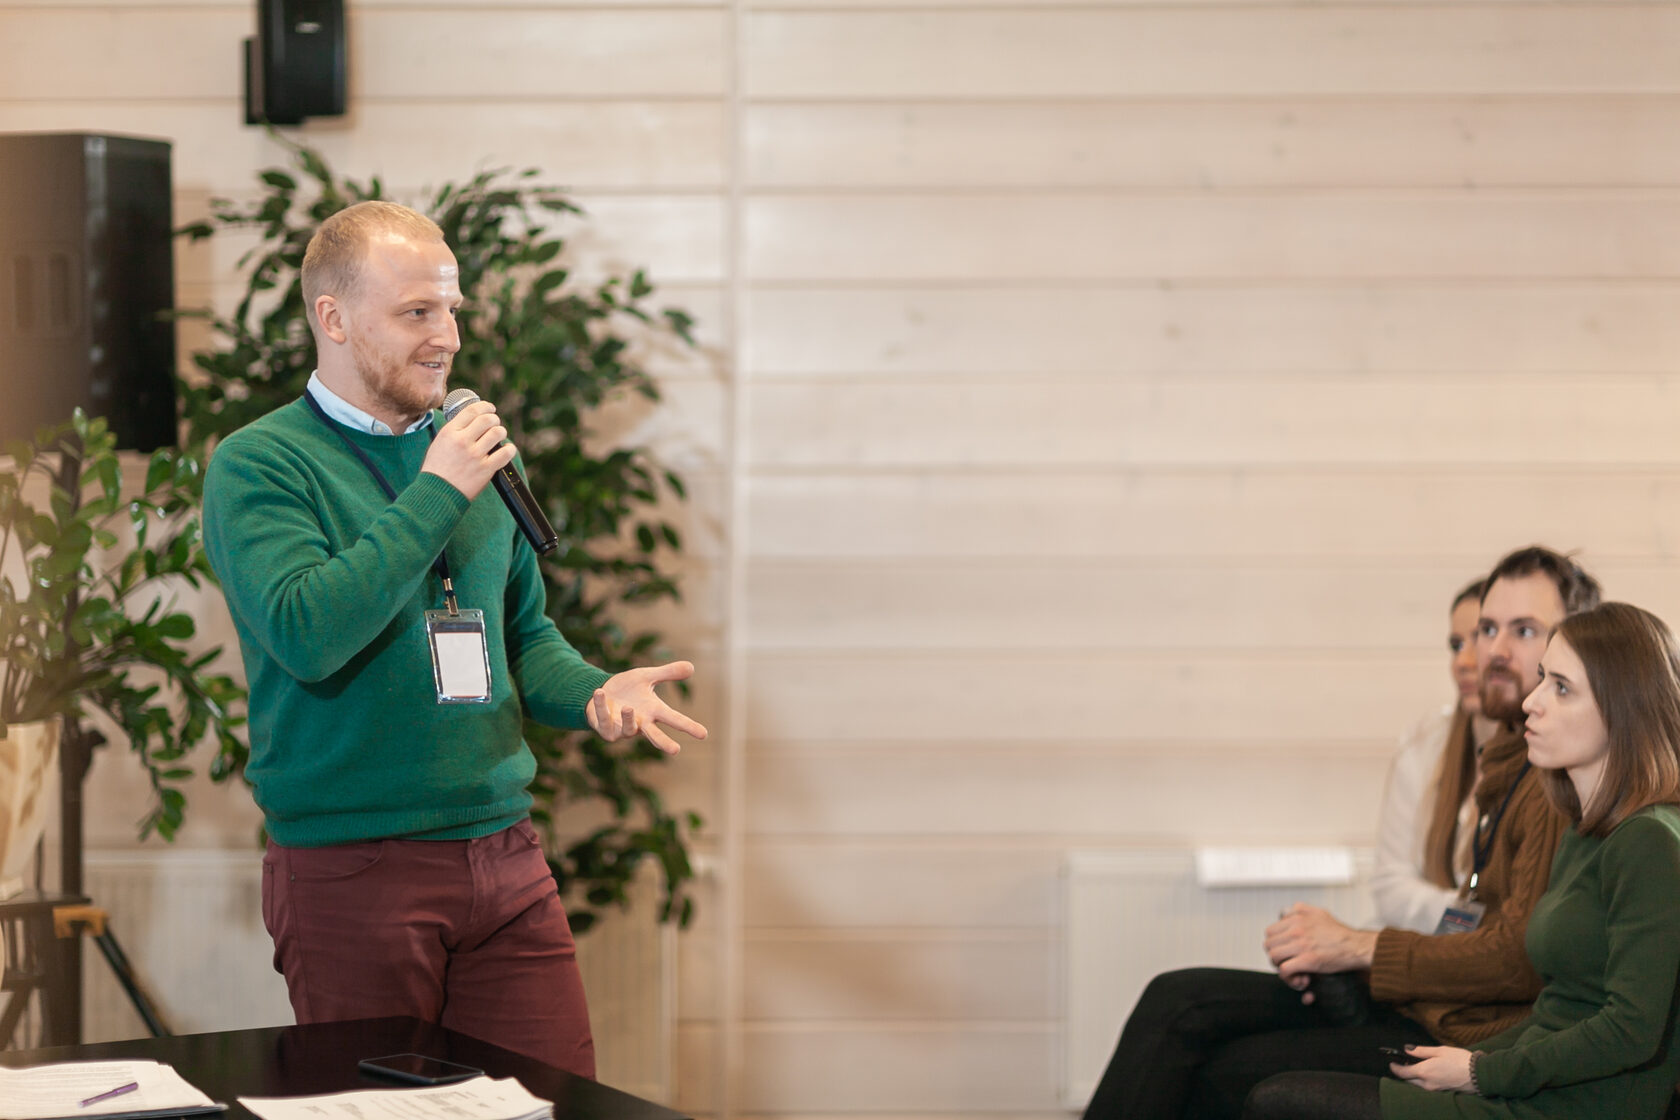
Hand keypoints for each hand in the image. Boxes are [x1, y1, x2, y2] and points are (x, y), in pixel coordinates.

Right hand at [421, 400, 516, 499]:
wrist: (437, 492)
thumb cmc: (438, 468)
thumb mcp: (440, 443)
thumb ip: (455, 430)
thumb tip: (473, 418)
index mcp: (450, 432)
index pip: (472, 410)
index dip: (485, 406)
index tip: (490, 408)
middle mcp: (462, 441)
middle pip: (487, 419)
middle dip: (494, 419)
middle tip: (494, 424)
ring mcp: (475, 455)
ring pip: (498, 433)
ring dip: (501, 432)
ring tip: (498, 436)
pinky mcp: (485, 469)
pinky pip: (506, 453)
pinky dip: (510, 449)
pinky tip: (507, 450)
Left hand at [587, 660, 708, 753]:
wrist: (601, 692)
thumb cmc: (628, 688)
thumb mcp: (647, 676)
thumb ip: (668, 673)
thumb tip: (692, 667)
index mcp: (653, 711)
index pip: (674, 719)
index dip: (688, 726)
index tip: (704, 734)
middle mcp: (640, 723)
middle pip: (654, 736)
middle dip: (664, 743)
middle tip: (676, 750)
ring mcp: (622, 729)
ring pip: (628, 729)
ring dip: (629, 720)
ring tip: (629, 707)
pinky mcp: (605, 729)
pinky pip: (603, 720)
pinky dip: (601, 706)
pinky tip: (600, 692)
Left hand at [1263, 902, 1378, 979]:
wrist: (1357, 946)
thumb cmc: (1341, 933)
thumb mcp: (1319, 913)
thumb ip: (1301, 910)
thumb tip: (1288, 912)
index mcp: (1297, 916)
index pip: (1270, 931)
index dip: (1275, 944)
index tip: (1284, 951)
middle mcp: (1296, 928)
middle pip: (1269, 945)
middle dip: (1276, 956)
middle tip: (1287, 963)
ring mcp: (1301, 944)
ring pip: (1273, 957)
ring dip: (1280, 968)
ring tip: (1293, 972)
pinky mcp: (1308, 960)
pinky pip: (1284, 970)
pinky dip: (1288, 977)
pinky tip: (1300, 980)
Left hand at [1391, 1045, 1474, 1091]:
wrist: (1479, 1075)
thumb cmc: (1459, 1060)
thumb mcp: (1439, 1050)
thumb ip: (1421, 1051)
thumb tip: (1407, 1049)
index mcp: (1424, 1072)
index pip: (1402, 1073)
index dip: (1395, 1067)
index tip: (1391, 1062)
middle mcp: (1427, 1083)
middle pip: (1409, 1080)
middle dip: (1404, 1072)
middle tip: (1404, 1062)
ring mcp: (1435, 1089)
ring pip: (1418, 1084)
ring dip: (1413, 1076)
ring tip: (1415, 1065)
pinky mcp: (1442, 1091)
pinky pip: (1427, 1086)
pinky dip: (1423, 1080)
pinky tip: (1428, 1071)